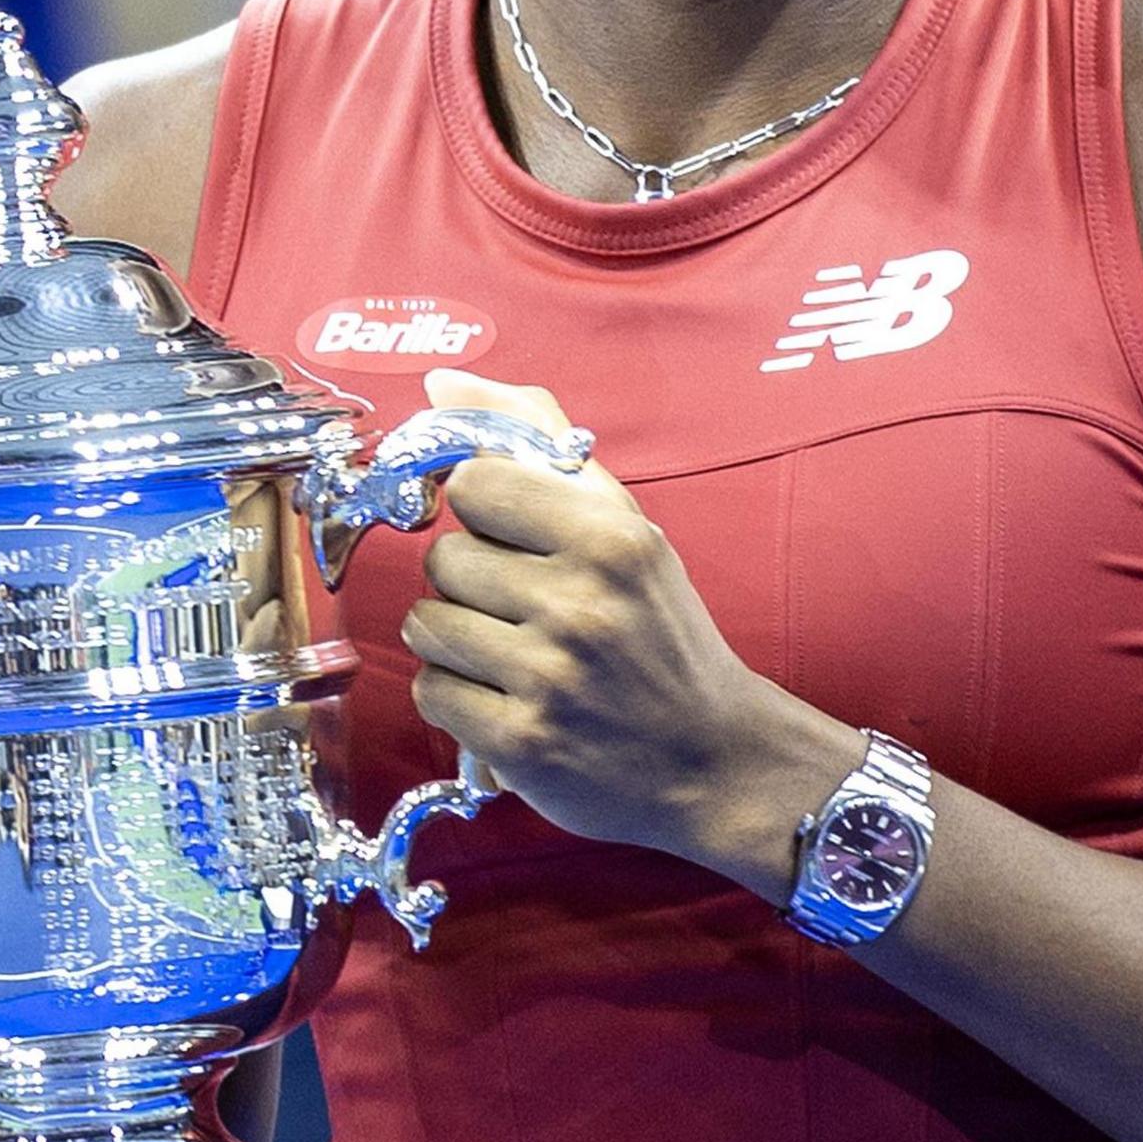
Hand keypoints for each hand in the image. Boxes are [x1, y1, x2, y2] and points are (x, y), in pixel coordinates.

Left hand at [395, 371, 857, 892]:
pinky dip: (457, 697)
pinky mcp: (521, 742)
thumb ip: (538, 444)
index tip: (511, 539)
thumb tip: (441, 382)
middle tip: (525, 611)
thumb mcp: (626, 529)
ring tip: (512, 656)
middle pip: (444, 559)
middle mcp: (580, 604)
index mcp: (611, 538)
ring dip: (457, 641)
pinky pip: (430, 691)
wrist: (716, 759)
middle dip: (473, 584)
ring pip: (426, 624)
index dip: (483, 513)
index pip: (474, 484)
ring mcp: (548, 677)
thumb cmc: (661, 636)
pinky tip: (505, 699)